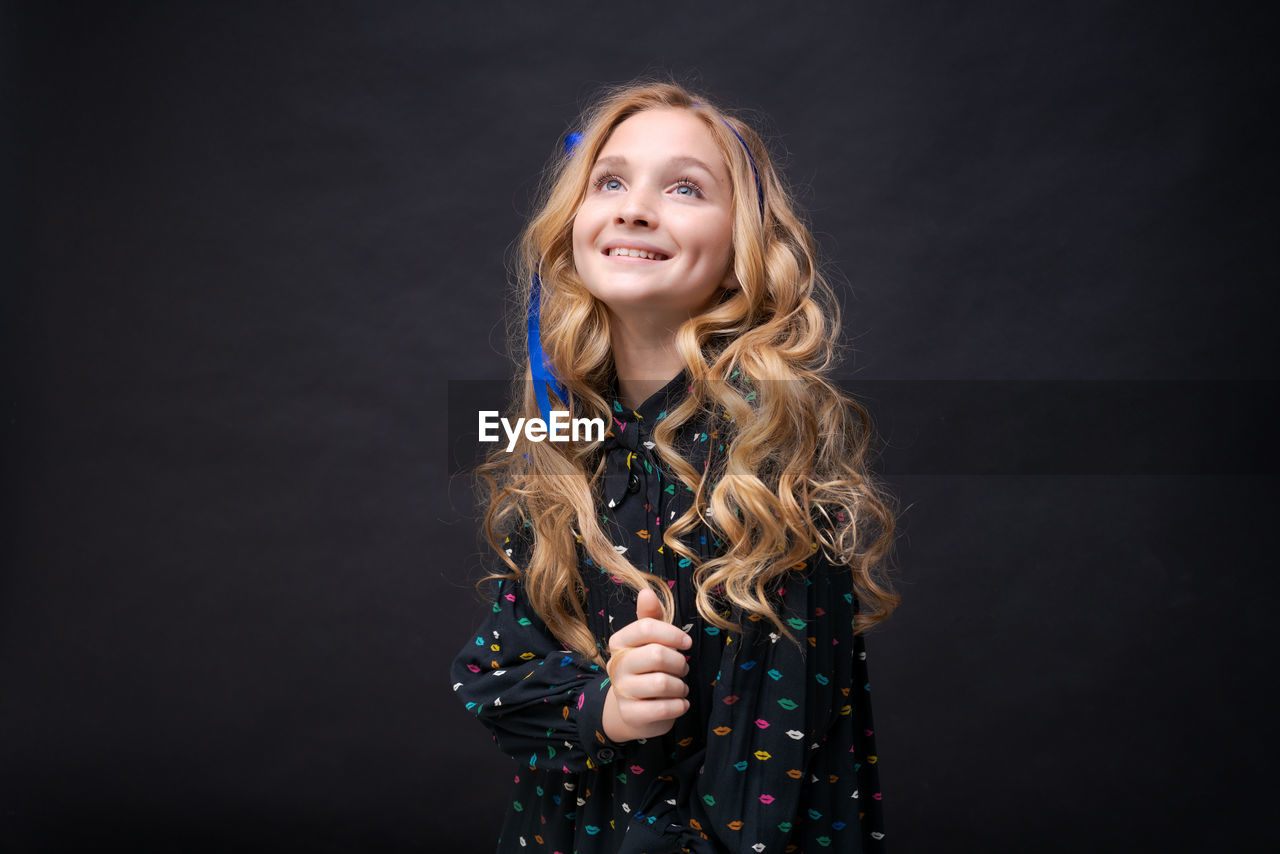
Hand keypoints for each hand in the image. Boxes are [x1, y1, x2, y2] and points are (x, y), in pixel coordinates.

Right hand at [601, 587, 692, 742]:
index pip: (646, 627)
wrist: (633, 709)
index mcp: (619, 642)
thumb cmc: (647, 667)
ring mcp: (622, 691)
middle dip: (679, 663)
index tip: (686, 643)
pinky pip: (664, 708)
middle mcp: (616, 665)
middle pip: (657, 654)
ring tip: (679, 686)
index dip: (672, 634)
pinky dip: (679, 705)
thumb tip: (646, 592)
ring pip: (663, 683)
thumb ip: (651, 616)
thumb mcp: (650, 640)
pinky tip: (679, 702)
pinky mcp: (631, 715)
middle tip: (682, 668)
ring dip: (680, 685)